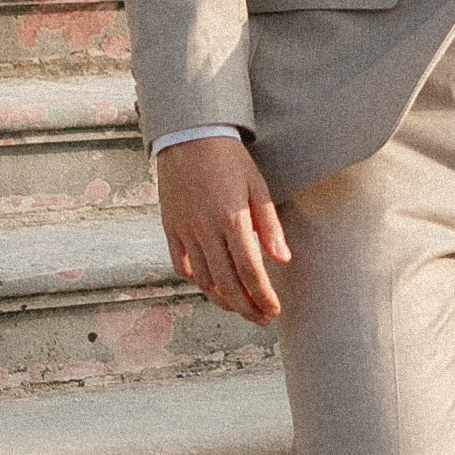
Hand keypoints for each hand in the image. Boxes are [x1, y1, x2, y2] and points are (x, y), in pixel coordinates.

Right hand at [155, 135, 291, 323]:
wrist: (189, 135)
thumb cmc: (229, 158)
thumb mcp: (258, 186)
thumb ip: (270, 225)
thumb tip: (283, 260)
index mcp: (232, 219)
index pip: (250, 272)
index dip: (263, 296)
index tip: (274, 311)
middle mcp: (206, 230)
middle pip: (227, 284)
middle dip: (247, 307)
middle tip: (263, 319)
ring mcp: (185, 230)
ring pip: (203, 280)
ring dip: (223, 300)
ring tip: (241, 308)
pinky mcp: (170, 228)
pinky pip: (182, 265)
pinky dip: (197, 281)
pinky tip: (211, 286)